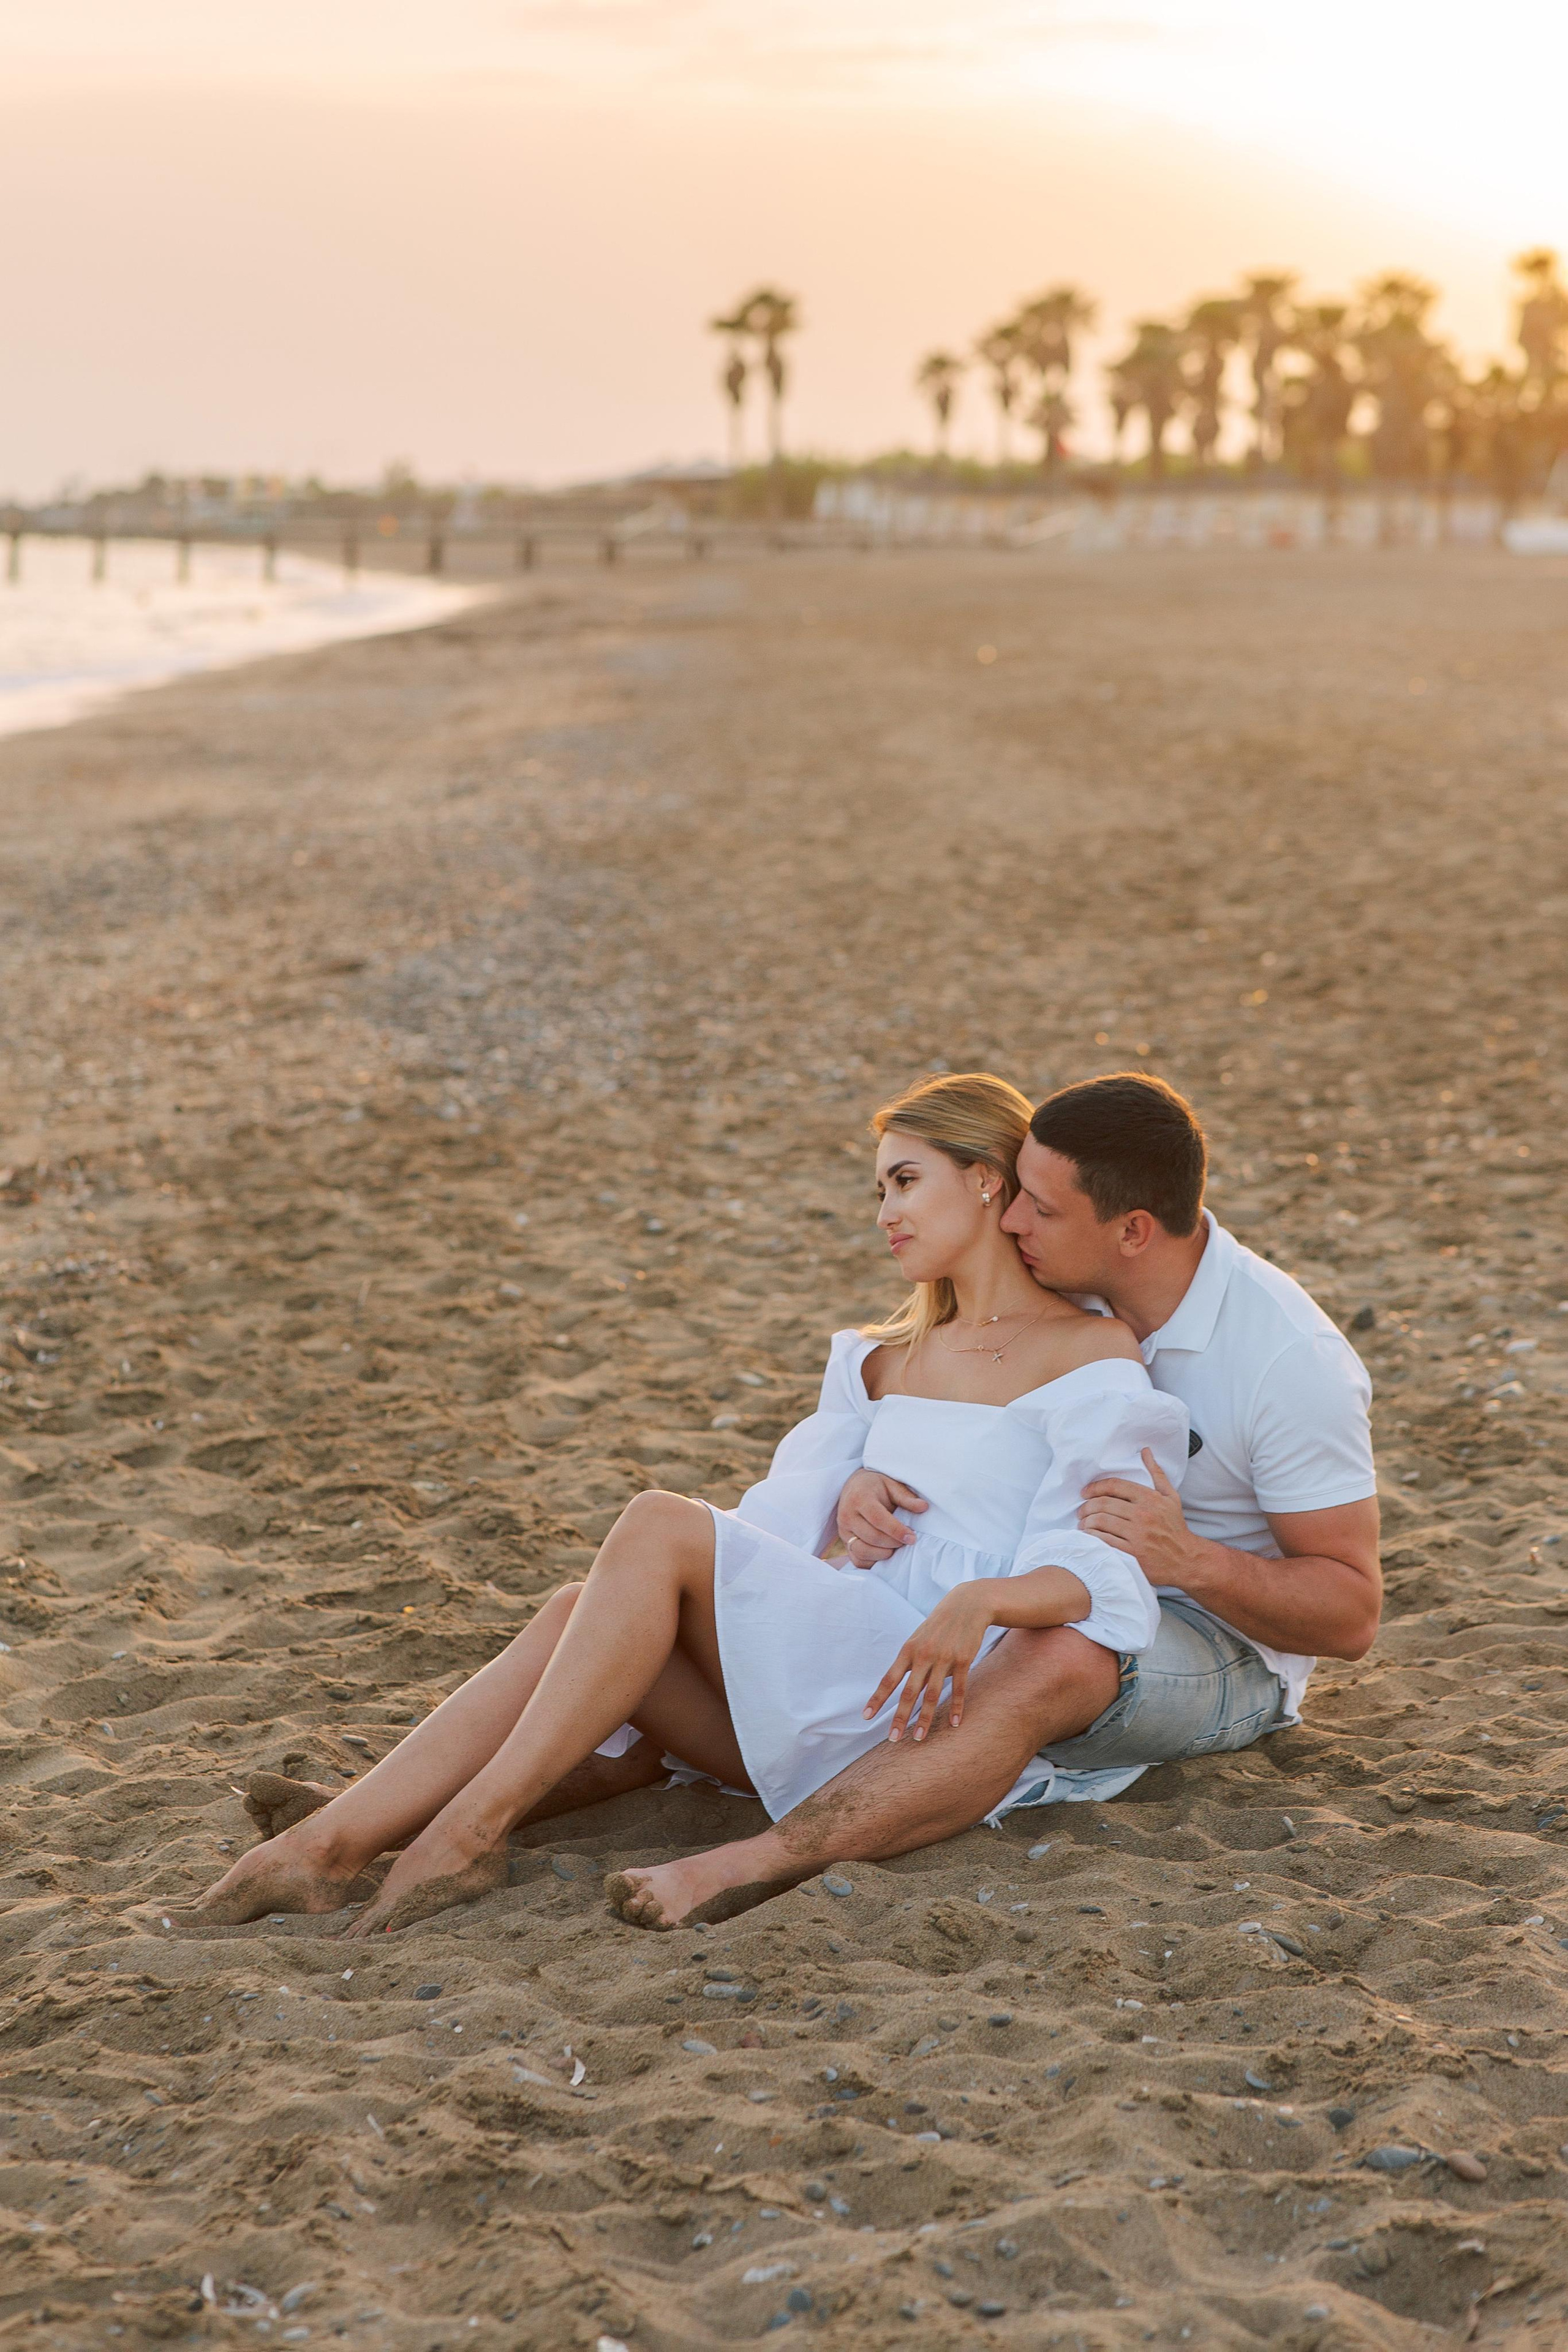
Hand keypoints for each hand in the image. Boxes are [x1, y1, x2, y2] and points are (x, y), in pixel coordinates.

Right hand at [837, 1467, 927, 1568]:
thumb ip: (906, 1497)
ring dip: (884, 1554)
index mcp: (860, 1498)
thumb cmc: (875, 1486)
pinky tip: (885, 1553)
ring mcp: (843, 1531)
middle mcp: (847, 1515)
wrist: (853, 1487)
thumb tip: (924, 1507)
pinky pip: (857, 1560)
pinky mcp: (844, 1542)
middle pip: (872, 1537)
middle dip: (893, 1543)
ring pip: (863, 1551)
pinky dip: (873, 1562)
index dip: (896, 1531)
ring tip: (896, 1546)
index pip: (878, 1519)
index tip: (912, 1537)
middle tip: (908, 1541)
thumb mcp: (891, 1485)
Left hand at [864, 1581, 997, 1740]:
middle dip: (900, 1716)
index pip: (889, 1679)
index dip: (877, 1699)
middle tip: (892, 1738)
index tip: (866, 1716)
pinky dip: (956, 1707)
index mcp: (908, 1650)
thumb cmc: (938, 1625)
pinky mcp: (964, 1660)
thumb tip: (903, 1687)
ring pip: (932, 1694)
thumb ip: (910, 1662)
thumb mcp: (918, 1638)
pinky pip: (959, 1688)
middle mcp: (923, 1655)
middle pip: (909, 1691)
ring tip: (919, 1737)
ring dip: (925, 1718)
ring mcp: (944, 1658)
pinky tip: (953, 1723)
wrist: (967, 1605)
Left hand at [1078, 1448, 1198, 1581]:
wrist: (1186, 1558)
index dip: (1095, 1487)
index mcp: (1150, 1498)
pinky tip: (1089, 1536)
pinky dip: (1093, 1537)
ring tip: (1083, 1523)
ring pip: (1101, 1522)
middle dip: (1086, 1506)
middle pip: (1104, 1504)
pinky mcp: (1133, 1553)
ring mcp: (1138, 1535)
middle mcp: (1143, 1515)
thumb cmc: (1175, 1527)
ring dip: (1086, 1521)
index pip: (1115, 1485)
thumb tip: (1145, 1451)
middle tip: (1081, 1510)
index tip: (1085, 1492)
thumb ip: (1157, 1473)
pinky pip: (1105, 1541)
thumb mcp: (1170, 1497)